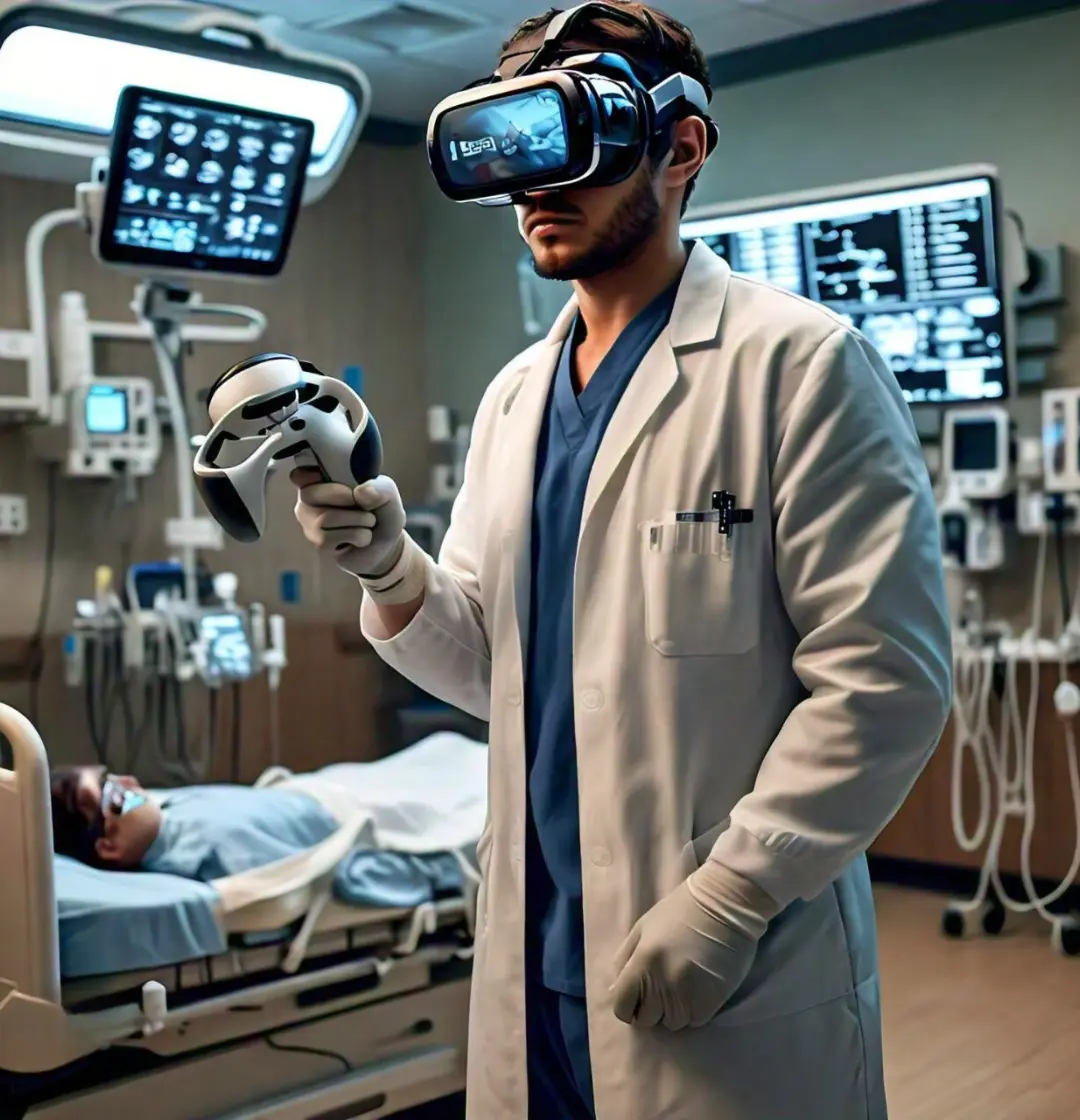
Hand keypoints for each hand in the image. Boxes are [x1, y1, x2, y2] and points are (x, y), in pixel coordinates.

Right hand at [292, 468, 406, 578]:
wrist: (387, 543)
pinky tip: (360, 538)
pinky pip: (331, 537)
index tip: (320, 475)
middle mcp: (309, 498)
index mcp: (323, 479)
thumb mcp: (387, 494)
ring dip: (358, 520)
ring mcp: (310, 521)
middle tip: (365, 505)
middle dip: (346, 498)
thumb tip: (360, 493)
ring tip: (368, 523)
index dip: (306, 474)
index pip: (299, 473)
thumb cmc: (381, 511)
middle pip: (311, 493)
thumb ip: (380, 488)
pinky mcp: (317, 542)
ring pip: (325, 517)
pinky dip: (357, 536)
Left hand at [610, 863, 778, 1031]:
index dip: (627, 1005)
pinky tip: (700, 986)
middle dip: (651, 1007)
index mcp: (642, 961)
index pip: (621, 1006)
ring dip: (674, 1009)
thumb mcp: (644, 927)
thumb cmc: (681, 911)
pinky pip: (695, 1020)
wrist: (725, 904)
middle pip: (646, 1019)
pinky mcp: (711, 1002)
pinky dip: (695, 1009)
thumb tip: (615, 990)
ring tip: (684, 984)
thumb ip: (625, 959)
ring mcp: (687, 995)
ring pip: (672, 1022)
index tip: (636, 999)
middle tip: (663, 987)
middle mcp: (662, 983)